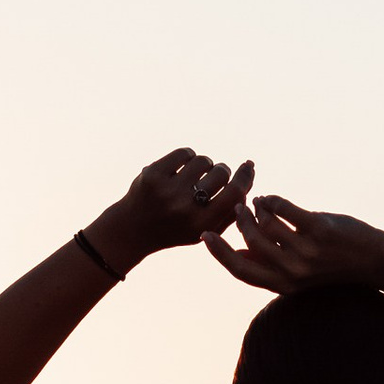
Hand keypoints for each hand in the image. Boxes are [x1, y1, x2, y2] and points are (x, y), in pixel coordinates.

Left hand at [88, 146, 254, 271]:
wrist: (134, 229)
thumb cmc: (177, 228)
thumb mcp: (205, 229)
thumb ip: (230, 211)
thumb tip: (249, 177)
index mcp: (201, 225)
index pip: (234, 193)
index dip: (245, 176)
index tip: (248, 166)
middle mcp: (185, 208)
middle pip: (220, 173)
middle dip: (220, 171)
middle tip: (211, 178)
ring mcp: (168, 190)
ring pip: (203, 161)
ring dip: (203, 165)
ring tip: (193, 176)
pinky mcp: (153, 174)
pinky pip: (184, 153)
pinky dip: (186, 157)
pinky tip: (180, 169)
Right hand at [205, 190, 383, 294]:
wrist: (373, 261)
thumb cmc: (332, 265)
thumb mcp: (297, 272)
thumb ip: (270, 264)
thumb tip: (239, 251)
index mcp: (283, 285)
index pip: (241, 270)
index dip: (219, 254)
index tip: (205, 235)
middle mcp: (293, 272)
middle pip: (250, 243)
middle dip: (239, 222)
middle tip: (237, 208)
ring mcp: (306, 252)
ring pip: (266, 223)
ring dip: (256, 208)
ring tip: (255, 202)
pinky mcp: (319, 230)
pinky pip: (284, 209)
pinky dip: (273, 201)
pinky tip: (270, 199)